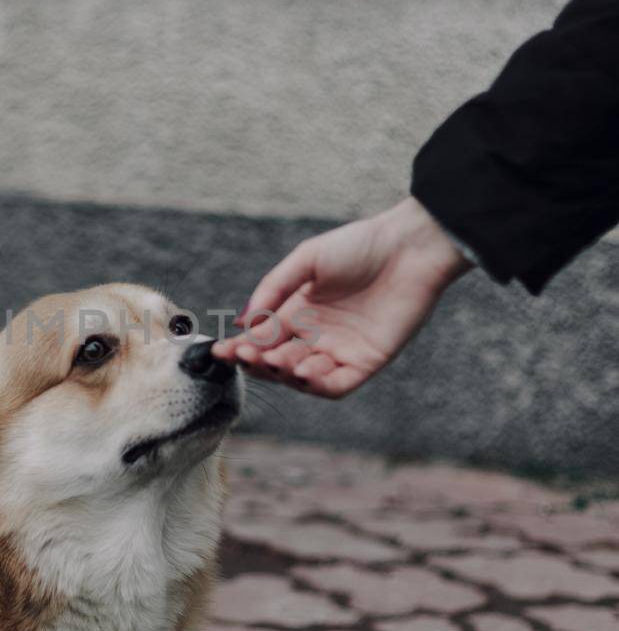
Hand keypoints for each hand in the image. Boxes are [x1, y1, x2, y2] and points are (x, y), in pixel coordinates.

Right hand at [212, 197, 470, 398]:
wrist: (409, 247)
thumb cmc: (360, 246)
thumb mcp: (306, 259)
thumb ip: (273, 288)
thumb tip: (244, 321)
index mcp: (298, 311)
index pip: (263, 338)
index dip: (241, 347)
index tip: (221, 351)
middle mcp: (316, 335)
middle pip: (277, 362)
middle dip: (258, 362)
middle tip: (247, 354)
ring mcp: (340, 350)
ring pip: (302, 376)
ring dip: (284, 373)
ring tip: (275, 359)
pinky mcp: (366, 361)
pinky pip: (337, 384)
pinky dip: (317, 384)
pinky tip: (303, 373)